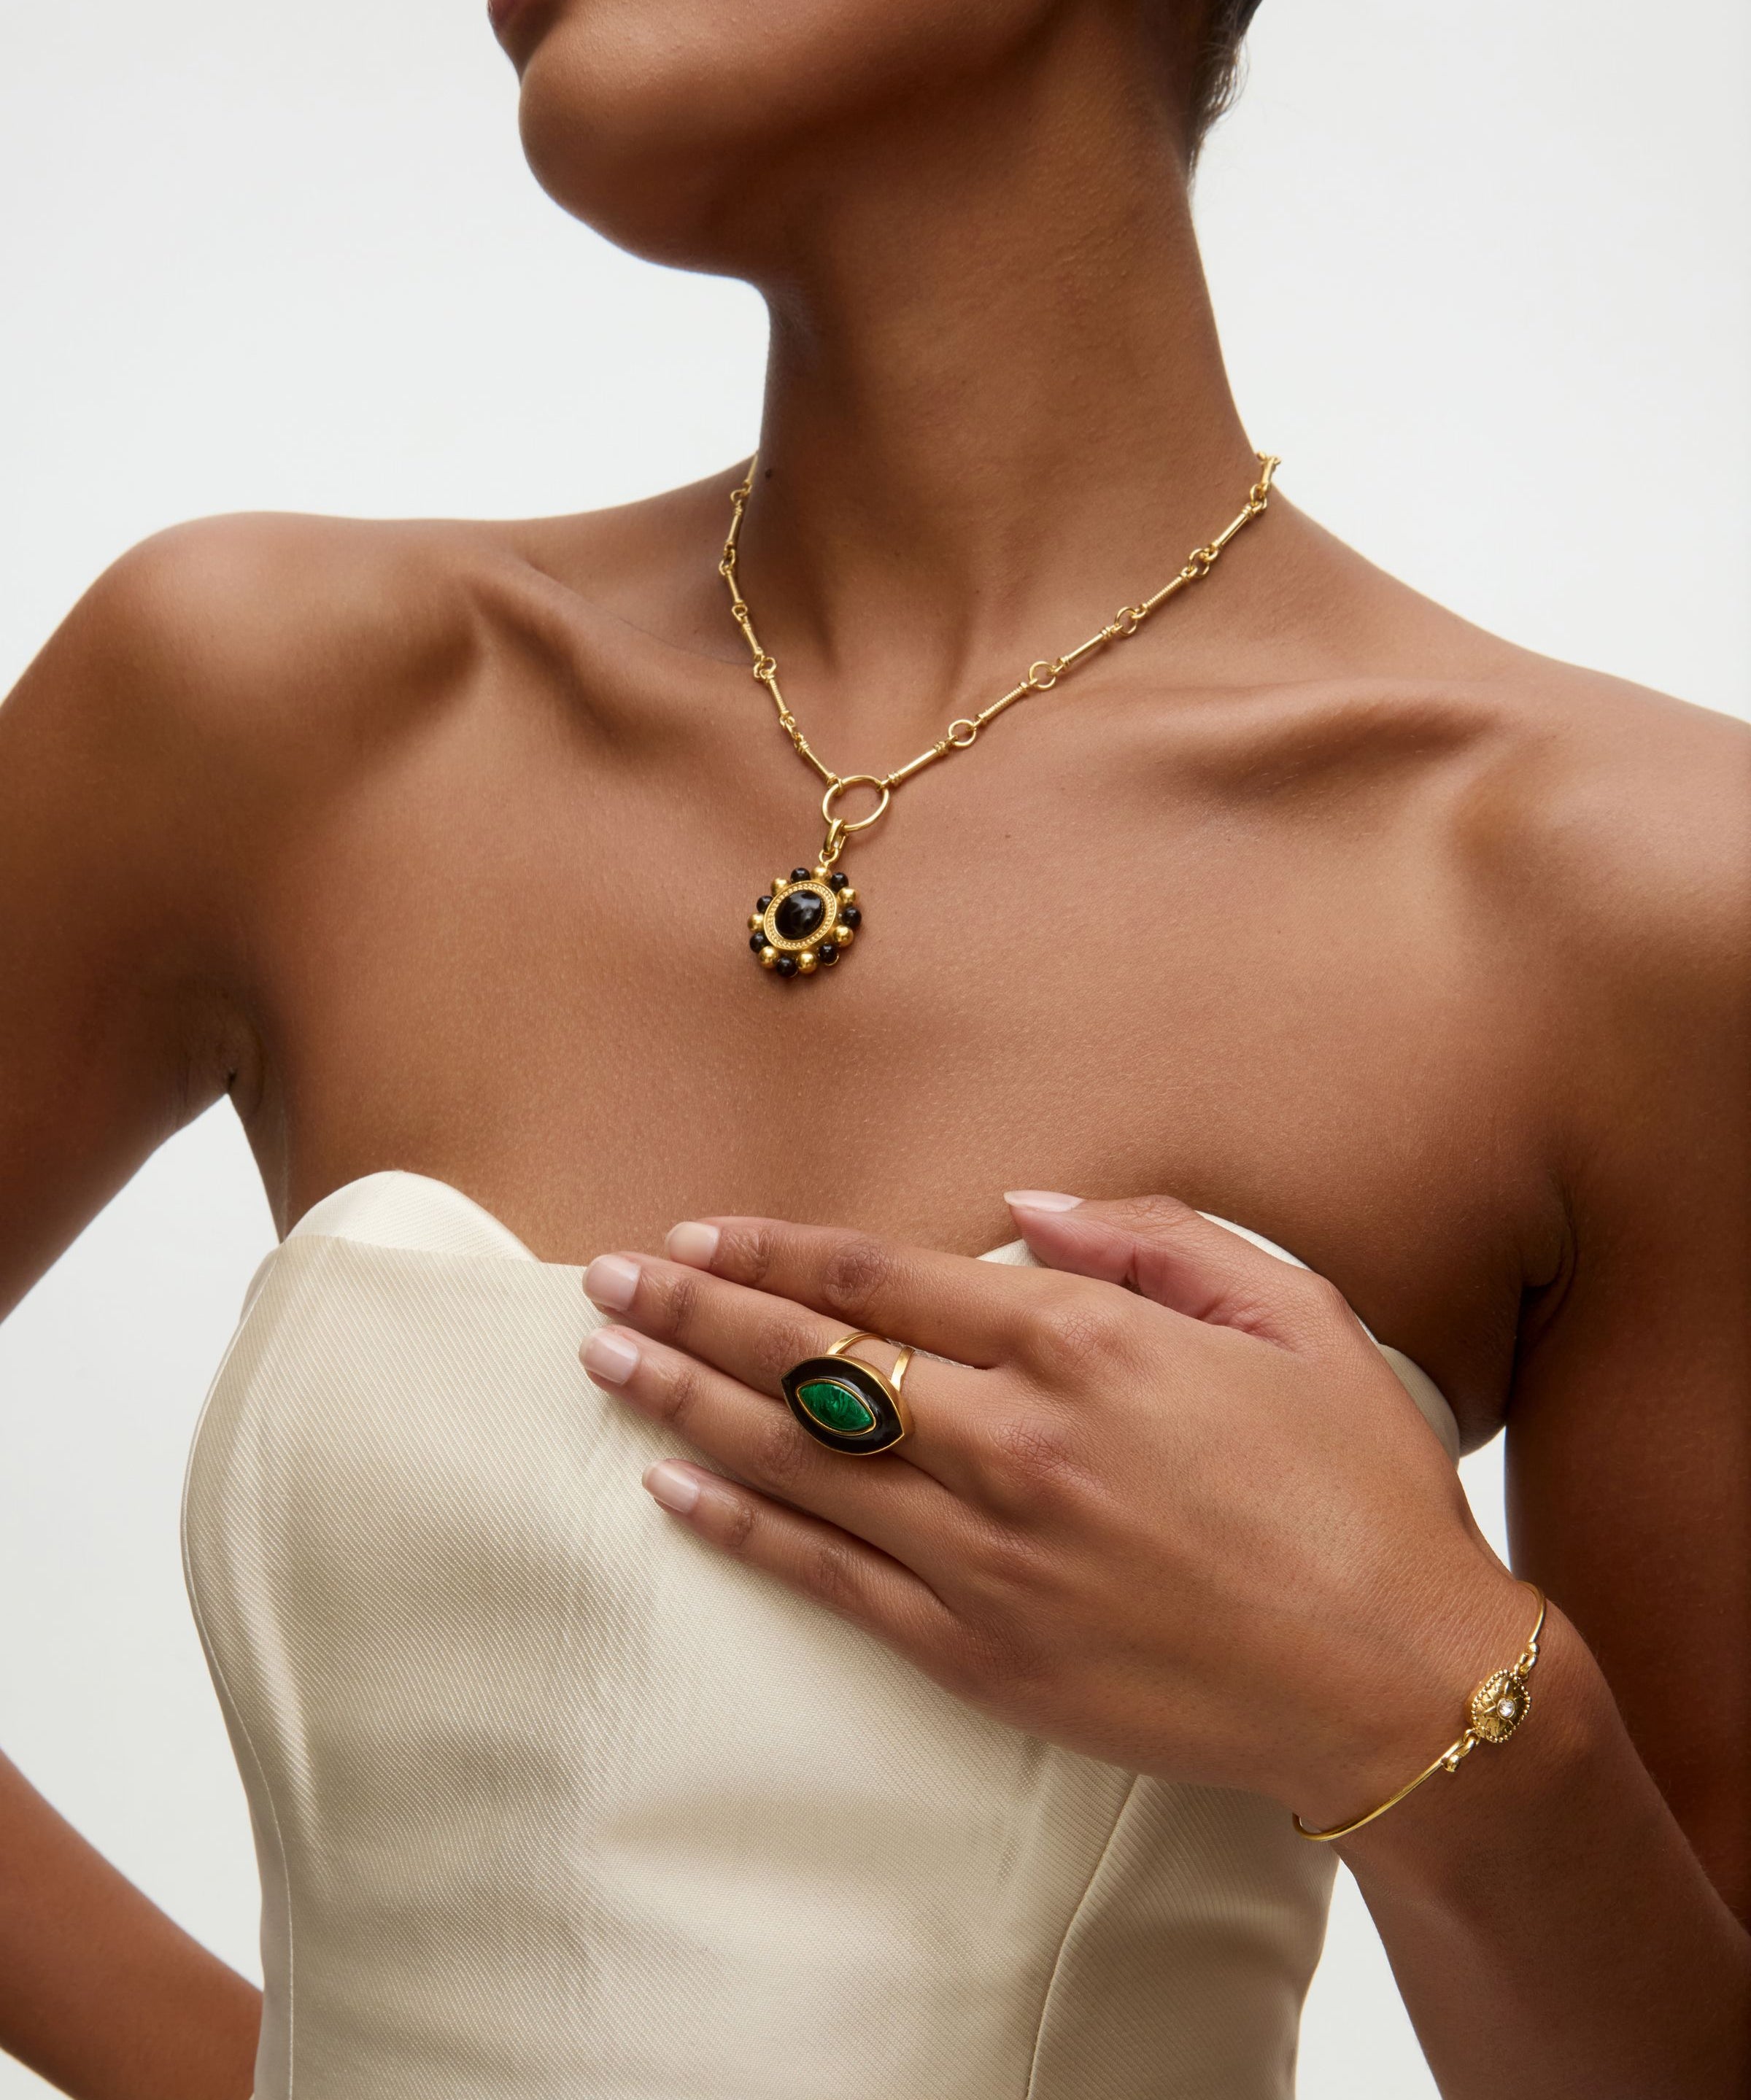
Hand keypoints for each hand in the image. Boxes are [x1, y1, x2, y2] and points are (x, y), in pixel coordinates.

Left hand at [581, 1193, 1527, 1824]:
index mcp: (1085, 1343)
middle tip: (602, 1282)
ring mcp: (991, 1551)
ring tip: (602, 1364)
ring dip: (687, 1403)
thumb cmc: (1358, 1485)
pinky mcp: (984, 1651)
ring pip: (798, 1460)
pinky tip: (671, 1489)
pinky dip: (740, 1529)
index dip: (777, 1249)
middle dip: (695, 1310)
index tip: (699, 1234)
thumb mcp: (1291, 1314)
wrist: (1403, 1682)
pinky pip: (830, 1578)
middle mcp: (1017, 1439)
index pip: (884, 1276)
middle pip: (813, 1358)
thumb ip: (1155, 1236)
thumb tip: (1023, 1201)